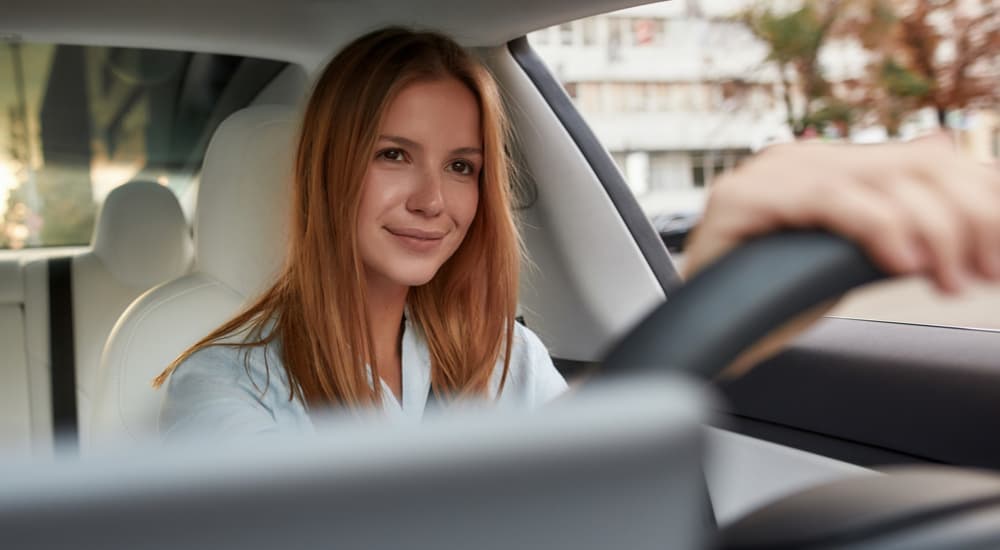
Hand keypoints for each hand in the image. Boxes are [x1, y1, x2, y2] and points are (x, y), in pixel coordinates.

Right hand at [684, 134, 999, 294]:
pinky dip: (877, 228)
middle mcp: (805, 159)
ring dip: (936, 231)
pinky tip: (901, 263)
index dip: (982, 197)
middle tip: (989, 271)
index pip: (932, 157)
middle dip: (971, 219)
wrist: (710, 338)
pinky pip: (829, 200)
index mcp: (832, 166)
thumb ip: (901, 225)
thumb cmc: (774, 303)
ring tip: (949, 279)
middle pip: (920, 164)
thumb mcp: (857, 260)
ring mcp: (771, 174)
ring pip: (882, 181)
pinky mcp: (744, 199)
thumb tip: (961, 194)